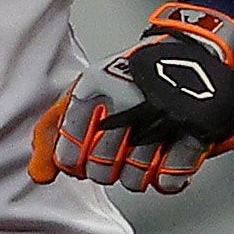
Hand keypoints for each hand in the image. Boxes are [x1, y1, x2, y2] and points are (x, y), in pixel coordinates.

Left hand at [29, 2, 233, 195]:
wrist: (194, 53)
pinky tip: (162, 161)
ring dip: (134, 176)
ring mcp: (161, 118)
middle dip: (103, 169)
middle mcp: (126, 102)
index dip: (73, 161)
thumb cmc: (135, 76)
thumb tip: (40, 174)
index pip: (69, 150)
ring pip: (133, 180)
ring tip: (138, 155)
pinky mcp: (193, 132)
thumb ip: (56, 126)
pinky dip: (164, 178)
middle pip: (100, 170)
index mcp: (95, 87)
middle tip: (112, 155)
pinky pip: (168, 180)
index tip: (79, 158)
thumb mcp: (90, 86)